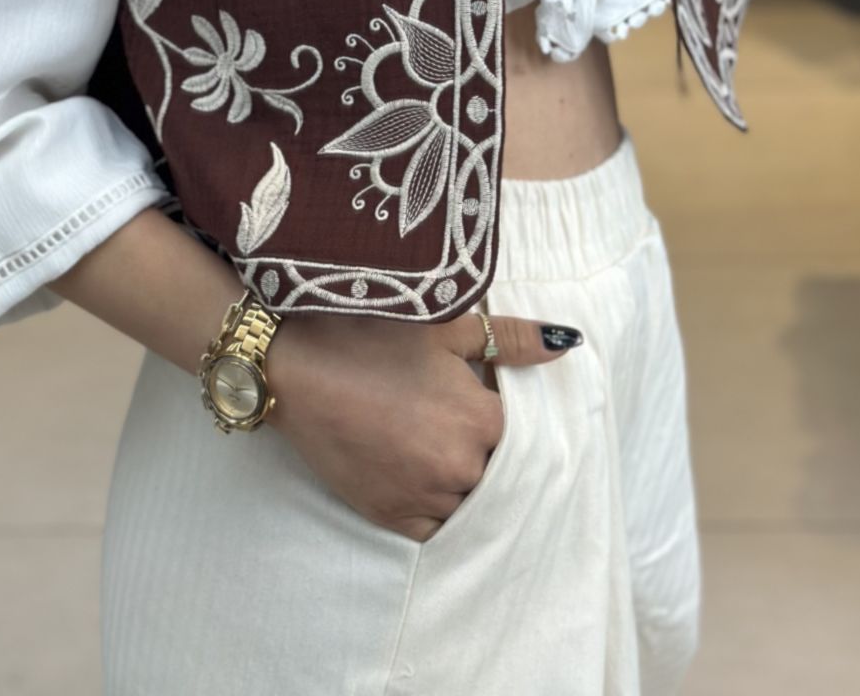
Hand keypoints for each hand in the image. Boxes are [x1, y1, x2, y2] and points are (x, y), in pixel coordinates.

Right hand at [264, 303, 582, 544]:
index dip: (507, 418)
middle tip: (460, 423)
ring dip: (466, 483)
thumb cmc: (369, 337)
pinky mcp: (391, 517)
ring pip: (471, 504)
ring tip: (441, 448)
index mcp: (479, 419)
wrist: (293, 367)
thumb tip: (566, 345)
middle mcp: (459, 467)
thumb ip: (509, 339)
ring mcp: (424, 498)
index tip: (489, 404)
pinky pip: (437, 532)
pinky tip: (429, 484)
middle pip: (499, 472)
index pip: (524, 434)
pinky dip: (441, 513)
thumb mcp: (443, 327)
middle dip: (489, 451)